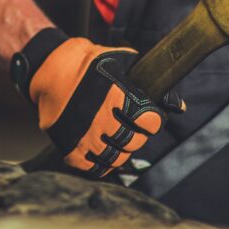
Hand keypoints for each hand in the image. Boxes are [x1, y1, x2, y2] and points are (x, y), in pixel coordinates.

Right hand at [10, 28, 183, 177]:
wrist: (49, 68)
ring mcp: (84, 134)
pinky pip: (93, 167)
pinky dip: (101, 164)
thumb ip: (147, 81)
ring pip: (116, 158)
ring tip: (118, 139)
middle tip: (133, 128)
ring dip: (122, 151)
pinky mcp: (70, 145)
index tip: (149, 118)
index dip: (153, 121)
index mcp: (115, 95)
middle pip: (134, 142)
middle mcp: (101, 118)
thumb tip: (179, 105)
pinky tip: (103, 152)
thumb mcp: (119, 61)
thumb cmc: (87, 63)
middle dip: (138, 136)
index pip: (150, 123)